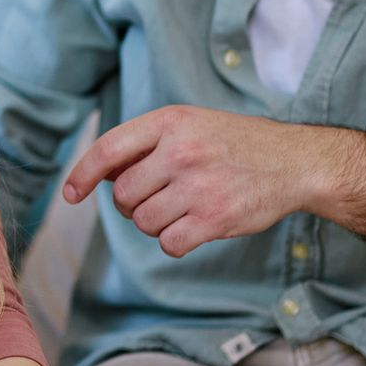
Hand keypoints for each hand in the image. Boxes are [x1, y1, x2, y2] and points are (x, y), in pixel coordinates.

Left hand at [61, 105, 323, 257]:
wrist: (294, 162)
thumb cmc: (233, 144)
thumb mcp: (189, 125)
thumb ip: (144, 144)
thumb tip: (97, 174)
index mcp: (170, 121)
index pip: (108, 149)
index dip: (82, 174)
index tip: (70, 194)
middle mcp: (181, 151)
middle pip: (124, 194)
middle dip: (133, 203)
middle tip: (158, 196)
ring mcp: (198, 186)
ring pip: (143, 222)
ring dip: (154, 223)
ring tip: (180, 209)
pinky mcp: (215, 219)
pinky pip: (168, 243)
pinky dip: (174, 242)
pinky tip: (192, 227)